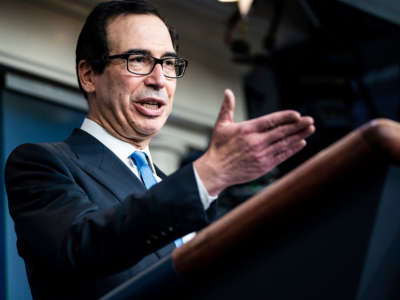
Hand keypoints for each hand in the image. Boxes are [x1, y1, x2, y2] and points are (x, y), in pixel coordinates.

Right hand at [194, 89, 314, 195]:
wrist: (216, 170)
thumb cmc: (218, 147)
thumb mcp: (221, 125)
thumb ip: (227, 108)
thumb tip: (228, 92)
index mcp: (247, 129)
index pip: (271, 120)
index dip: (286, 117)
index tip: (297, 114)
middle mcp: (256, 141)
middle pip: (281, 131)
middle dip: (298, 125)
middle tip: (310, 120)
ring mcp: (261, 154)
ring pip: (284, 143)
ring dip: (299, 136)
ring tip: (310, 129)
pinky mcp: (263, 166)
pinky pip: (281, 156)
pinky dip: (292, 149)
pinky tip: (301, 143)